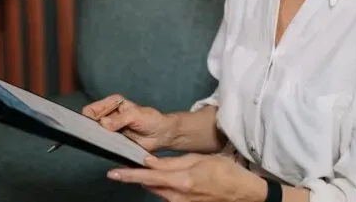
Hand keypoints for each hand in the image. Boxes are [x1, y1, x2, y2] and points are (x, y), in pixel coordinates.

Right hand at [82, 94, 177, 151]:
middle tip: (97, 137)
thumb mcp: (136, 116)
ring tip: (103, 143)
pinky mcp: (113, 140)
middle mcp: (108, 114)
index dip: (88, 118)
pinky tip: (106, 148)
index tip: (91, 127)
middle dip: (91, 130)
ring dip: (97, 139)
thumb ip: (120, 119)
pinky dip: (102, 146)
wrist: (162, 134)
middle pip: (89, 122)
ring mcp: (109, 128)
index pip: (91, 109)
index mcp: (112, 103)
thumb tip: (104, 123)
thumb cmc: (152, 120)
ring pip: (94, 134)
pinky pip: (102, 144)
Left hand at [107, 153, 267, 201]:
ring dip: (152, 181)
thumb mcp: (199, 159)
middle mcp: (177, 196)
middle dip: (139, 176)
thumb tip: (149, 162)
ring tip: (152, 170)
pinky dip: (164, 186)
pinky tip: (170, 178)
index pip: (147, 178)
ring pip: (158, 191)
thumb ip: (171, 162)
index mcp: (181, 181)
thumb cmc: (224, 171)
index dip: (129, 175)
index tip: (112, 173)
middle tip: (130, 165)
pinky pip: (168, 196)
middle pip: (150, 186)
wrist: (243, 192)